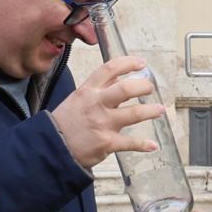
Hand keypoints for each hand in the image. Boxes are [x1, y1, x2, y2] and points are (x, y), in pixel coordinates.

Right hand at [48, 56, 164, 168]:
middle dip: (143, 86)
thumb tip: (119, 76)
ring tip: (160, 110)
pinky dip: (143, 144)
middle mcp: (96, 104)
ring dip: (150, 111)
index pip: (109, 69)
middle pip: (125, 89)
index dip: (128, 63)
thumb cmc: (66, 122)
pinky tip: (153, 145)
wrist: (52, 147)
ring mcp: (102, 123)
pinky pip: (130, 142)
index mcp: (88, 90)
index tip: (141, 63)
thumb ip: (99, 88)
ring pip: (133, 114)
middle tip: (150, 88)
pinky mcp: (107, 142)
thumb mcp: (78, 98)